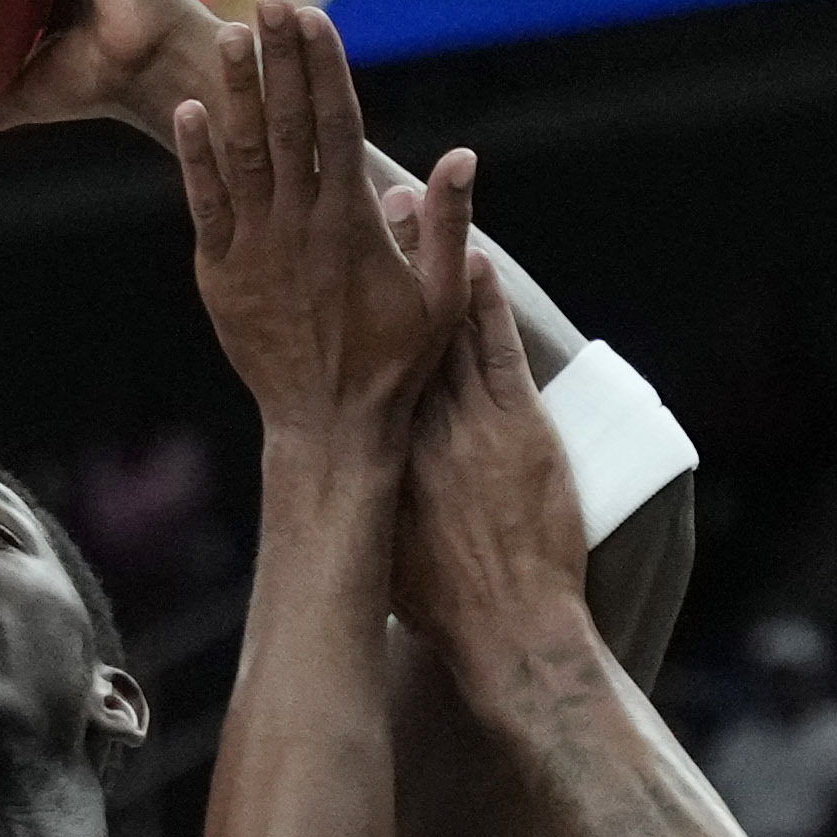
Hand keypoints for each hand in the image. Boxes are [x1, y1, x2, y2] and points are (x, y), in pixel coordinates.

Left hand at [172, 0, 440, 439]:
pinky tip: (188, 111)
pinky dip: (196, 157)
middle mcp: (300, 224)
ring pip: (242, 153)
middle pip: (288, 123)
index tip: (313, 16)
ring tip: (227, 35)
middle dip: (279, 57)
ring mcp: (255, 247)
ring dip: (235, 91)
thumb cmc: (395, 364)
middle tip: (268, 0)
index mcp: (353, 222)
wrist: (328, 425)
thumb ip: (448, 224)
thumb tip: (463, 156)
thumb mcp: (443, 298)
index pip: (337, 123)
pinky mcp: (220, 272)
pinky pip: (205, 205)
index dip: (324, 65)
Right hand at [393, 160, 593, 705]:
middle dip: (376, 265)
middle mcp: (412, 432)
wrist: (506, 629)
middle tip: (362, 207)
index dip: (339, 317)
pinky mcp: (516, 425)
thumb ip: (365, 508)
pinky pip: (496, 348)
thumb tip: (340, 496)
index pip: (356, 374)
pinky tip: (473, 258)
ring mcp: (466, 425)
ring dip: (427, 265)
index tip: (320, 271)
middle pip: (393, 332)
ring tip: (408, 209)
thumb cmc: (442, 604)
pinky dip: (484, 301)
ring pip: (444, 328)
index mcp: (378, 458)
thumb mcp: (382, 551)